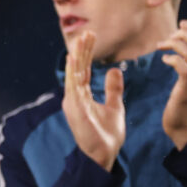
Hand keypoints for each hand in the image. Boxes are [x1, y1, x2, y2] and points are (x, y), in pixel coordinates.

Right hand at [61, 31, 124, 170]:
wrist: (105, 154)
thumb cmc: (107, 135)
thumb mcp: (114, 106)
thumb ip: (113, 89)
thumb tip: (113, 70)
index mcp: (82, 96)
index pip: (83, 70)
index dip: (87, 53)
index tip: (91, 37)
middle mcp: (74, 97)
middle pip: (77, 69)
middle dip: (82, 50)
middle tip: (87, 32)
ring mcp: (72, 103)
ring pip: (74, 74)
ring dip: (77, 56)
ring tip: (80, 39)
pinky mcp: (74, 108)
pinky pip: (73, 86)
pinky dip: (73, 72)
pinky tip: (74, 58)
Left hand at [159, 19, 186, 149]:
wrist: (186, 125)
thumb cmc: (185, 99)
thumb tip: (181, 39)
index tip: (181, 25)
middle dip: (184, 33)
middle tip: (168, 38)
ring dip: (175, 44)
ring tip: (162, 46)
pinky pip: (184, 68)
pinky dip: (173, 59)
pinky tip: (164, 60)